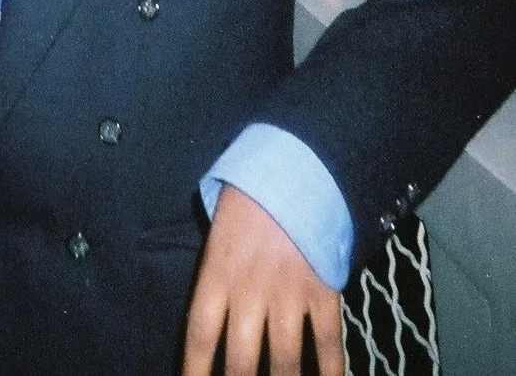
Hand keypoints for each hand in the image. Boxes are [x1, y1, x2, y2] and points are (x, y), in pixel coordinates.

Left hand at [183, 185, 343, 375]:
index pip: (199, 335)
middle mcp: (251, 291)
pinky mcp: (323, 292)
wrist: (292, 168)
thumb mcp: (217, 232)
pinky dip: (332, 371)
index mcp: (217, 272)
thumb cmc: (247, 199)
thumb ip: (214, 275)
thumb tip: (212, 321)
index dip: (194, 371)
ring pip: (285, 362)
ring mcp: (289, 294)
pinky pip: (329, 343)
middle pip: (241, 361)